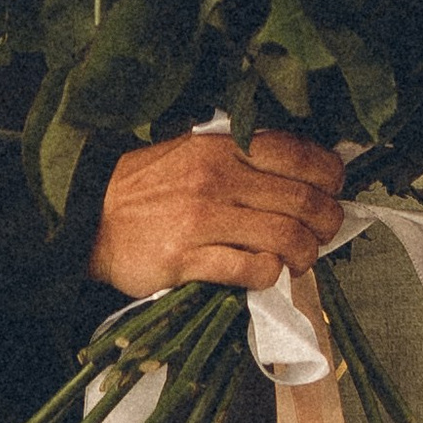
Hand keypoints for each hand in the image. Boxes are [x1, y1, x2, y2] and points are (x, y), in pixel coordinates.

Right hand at [92, 131, 344, 295]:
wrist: (90, 217)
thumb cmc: (151, 188)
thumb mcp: (195, 152)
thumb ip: (245, 158)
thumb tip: (307, 176)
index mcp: (223, 147)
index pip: (300, 155)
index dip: (330, 177)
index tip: (332, 192)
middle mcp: (216, 178)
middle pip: (303, 201)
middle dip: (326, 223)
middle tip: (321, 235)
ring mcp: (201, 219)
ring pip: (285, 237)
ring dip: (303, 255)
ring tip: (296, 260)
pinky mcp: (186, 259)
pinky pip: (250, 270)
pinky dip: (268, 275)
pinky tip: (263, 273)